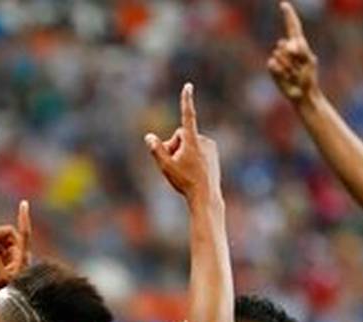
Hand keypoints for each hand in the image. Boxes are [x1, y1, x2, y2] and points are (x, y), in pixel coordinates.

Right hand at [0, 199, 31, 289]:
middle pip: (7, 235)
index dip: (23, 217)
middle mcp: (18, 256)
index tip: (24, 203)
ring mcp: (11, 260)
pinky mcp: (4, 265)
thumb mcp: (1, 279)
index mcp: (21, 257)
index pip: (23, 232)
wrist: (12, 311)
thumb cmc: (11, 297)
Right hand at [144, 83, 219, 200]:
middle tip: (174, 164)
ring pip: (189, 143)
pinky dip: (192, 155)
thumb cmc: (185, 181)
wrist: (206, 195)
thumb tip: (149, 136)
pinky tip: (193, 169)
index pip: (187, 116)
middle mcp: (203, 140)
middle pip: (180, 136)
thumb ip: (156, 149)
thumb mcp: (165, 166)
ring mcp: (210, 145)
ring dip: (183, 152)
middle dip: (174, 146)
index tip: (188, 86)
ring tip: (186, 169)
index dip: (186, 101)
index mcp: (192, 141)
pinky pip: (197, 148)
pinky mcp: (213, 151)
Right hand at [267, 2, 317, 104]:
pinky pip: (272, 64)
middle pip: (285, 44)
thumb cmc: (308, 78)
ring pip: (278, 55)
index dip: (288, 16)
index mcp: (299, 45)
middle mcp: (287, 50)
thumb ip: (299, 50)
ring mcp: (279, 59)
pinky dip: (279, 71)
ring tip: (293, 74)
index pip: (292, 27)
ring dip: (287, 66)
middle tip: (299, 68)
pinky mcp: (272, 68)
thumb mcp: (308, 61)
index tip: (283, 5)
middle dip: (292, 55)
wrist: (302, 95)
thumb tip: (284, 43)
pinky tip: (286, 78)